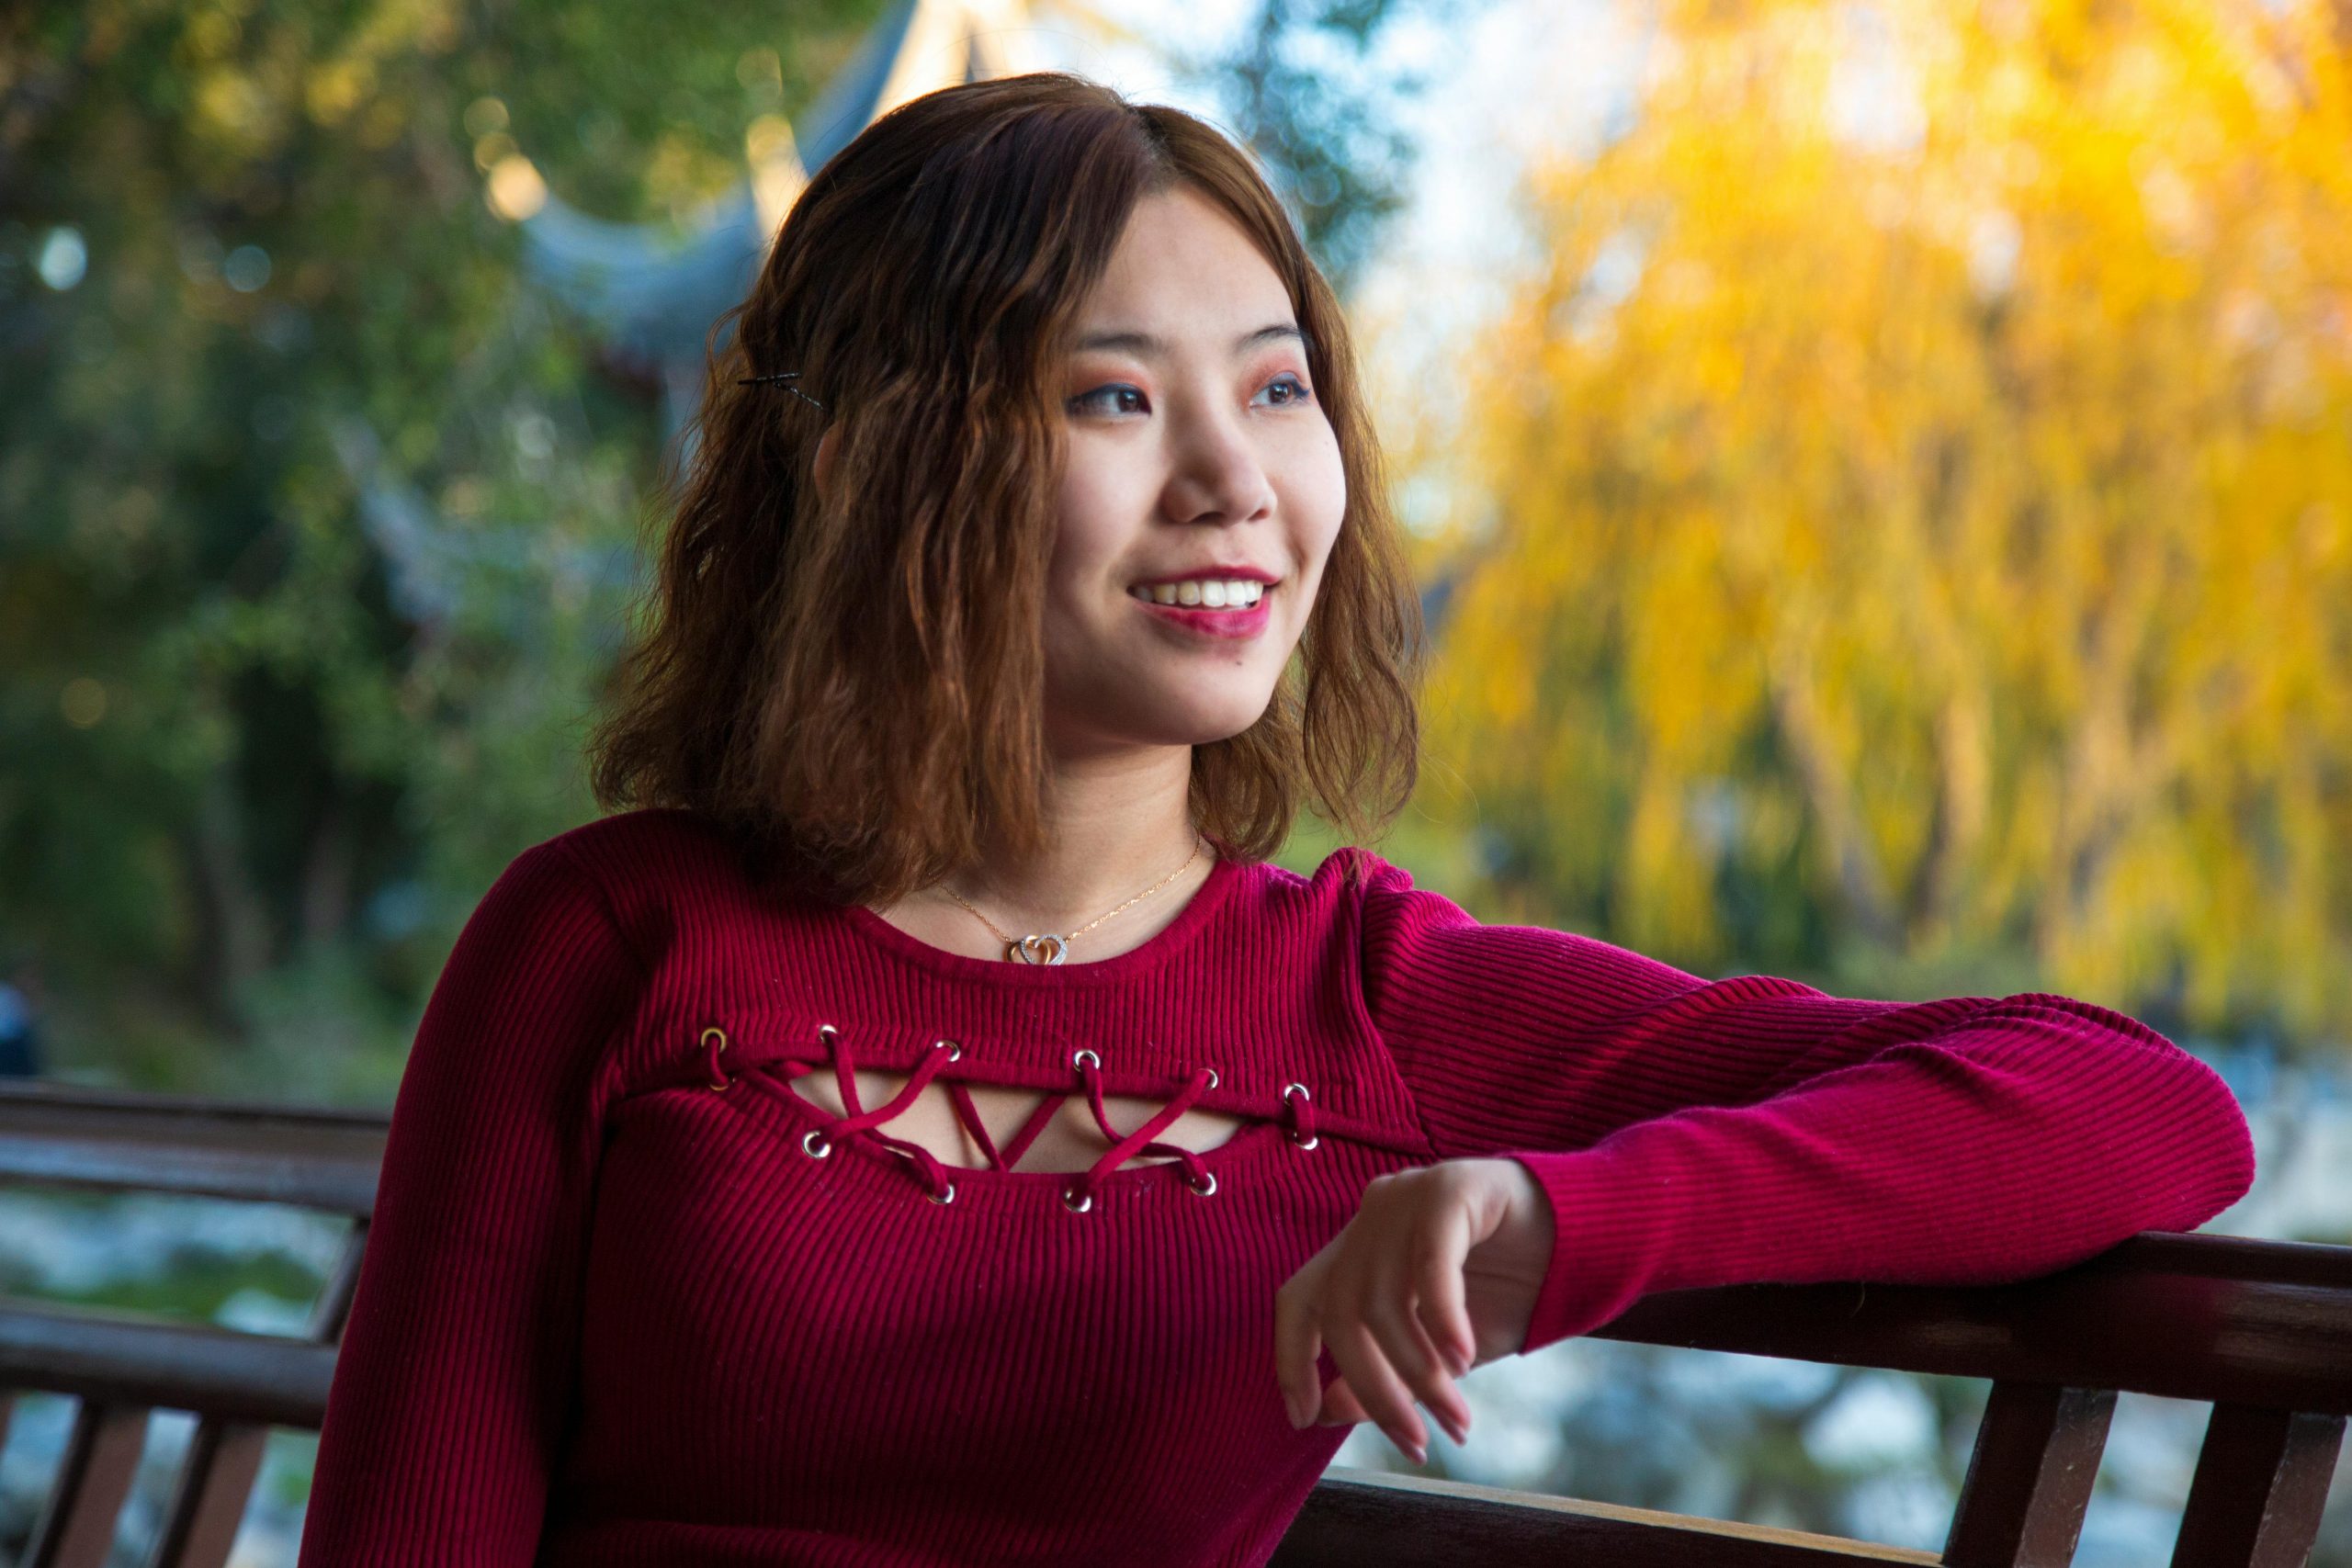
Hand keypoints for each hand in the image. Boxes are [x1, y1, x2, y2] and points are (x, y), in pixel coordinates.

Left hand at [1273, 1157, 1554, 1463]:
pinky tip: (1464, 1358)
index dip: (1291, 1359)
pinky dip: (1441, 1319)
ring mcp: (1408, 1195)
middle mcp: (1373, 1216)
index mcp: (1359, 1248)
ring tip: (1456, 1415)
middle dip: (1374, 1388)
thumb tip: (1326, 1413)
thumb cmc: (1506, 1291)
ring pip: (1384, 1297)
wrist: (1582, 1237)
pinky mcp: (1452, 1187)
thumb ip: (1385, 1374)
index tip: (1304, 1420)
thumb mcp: (1438, 1349)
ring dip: (1419, 1371)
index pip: (1300, 1299)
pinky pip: (1430, 1263)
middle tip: (1415, 1443)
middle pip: (1342, 1311)